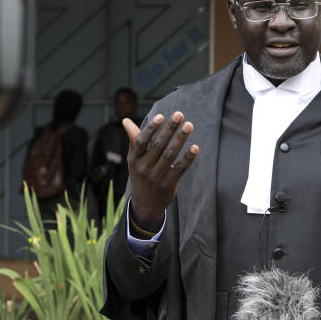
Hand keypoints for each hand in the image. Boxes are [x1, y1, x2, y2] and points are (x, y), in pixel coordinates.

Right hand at [124, 112, 199, 226]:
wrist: (145, 204)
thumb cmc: (140, 174)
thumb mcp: (134, 159)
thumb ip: (134, 139)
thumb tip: (125, 120)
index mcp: (134, 159)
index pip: (141, 140)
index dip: (151, 128)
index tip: (161, 116)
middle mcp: (143, 167)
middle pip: (158, 145)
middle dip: (169, 129)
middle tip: (180, 115)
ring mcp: (156, 177)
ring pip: (169, 155)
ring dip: (180, 139)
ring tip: (189, 126)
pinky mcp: (168, 185)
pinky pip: (179, 169)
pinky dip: (187, 158)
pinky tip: (195, 147)